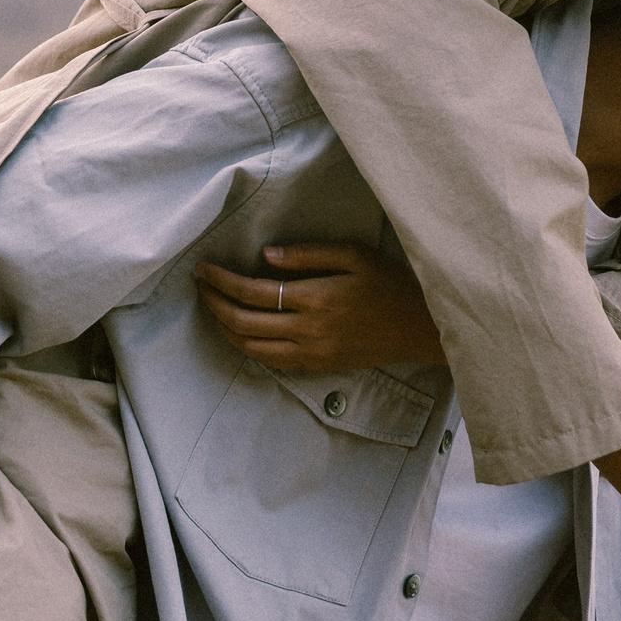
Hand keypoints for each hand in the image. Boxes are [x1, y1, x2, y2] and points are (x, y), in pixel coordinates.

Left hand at [192, 242, 445, 372]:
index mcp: (315, 299)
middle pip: (242, 323)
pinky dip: (247, 346)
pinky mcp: (317, 366)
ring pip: (251, 348)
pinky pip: (271, 361)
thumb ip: (307, 254)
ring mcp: (312, 354)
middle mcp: (308, 331)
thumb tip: (265, 256)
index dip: (221, 281)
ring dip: (223, 328)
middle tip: (200, 286)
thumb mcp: (353, 255)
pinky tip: (239, 331)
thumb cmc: (390, 284)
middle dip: (213, 304)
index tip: (203, 268)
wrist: (420, 328)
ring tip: (211, 307)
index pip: (252, 292)